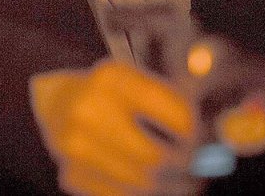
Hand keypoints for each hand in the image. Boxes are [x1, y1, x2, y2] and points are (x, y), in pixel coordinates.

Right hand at [30, 60, 199, 195]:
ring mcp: (75, 148)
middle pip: (155, 157)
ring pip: (141, 184)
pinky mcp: (71, 174)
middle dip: (186, 169)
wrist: (53, 102)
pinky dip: (144, 195)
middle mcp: (88, 112)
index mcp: (112, 80)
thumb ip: (172, 101)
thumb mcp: (136, 80)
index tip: (203, 137)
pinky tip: (157, 187)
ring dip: (171, 187)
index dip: (196, 133)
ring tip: (187, 182)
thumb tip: (210, 140)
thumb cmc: (106, 92)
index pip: (173, 115)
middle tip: (201, 169)